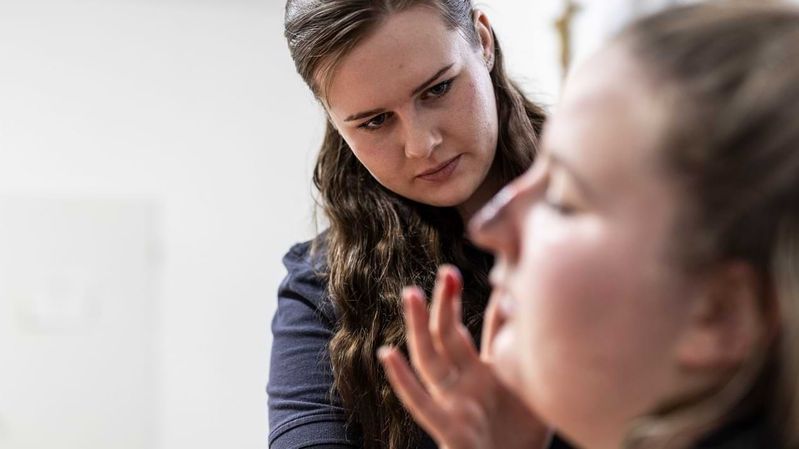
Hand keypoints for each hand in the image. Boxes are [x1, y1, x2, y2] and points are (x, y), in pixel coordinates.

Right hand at [378, 265, 550, 448]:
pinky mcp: (448, 429)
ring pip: (430, 359)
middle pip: (449, 335)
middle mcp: (465, 382)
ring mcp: (454, 402)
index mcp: (487, 371)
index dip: (483, 303)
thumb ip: (524, 350)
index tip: (486, 269)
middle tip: (447, 271)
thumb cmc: (525, 432)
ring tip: (412, 294)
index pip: (486, 328)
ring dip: (419, 327)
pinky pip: (421, 404)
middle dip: (446, 303)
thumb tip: (526, 306)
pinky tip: (389, 355)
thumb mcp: (531, 386)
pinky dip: (403, 380)